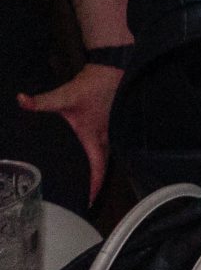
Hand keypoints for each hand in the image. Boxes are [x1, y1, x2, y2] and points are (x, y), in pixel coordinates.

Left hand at [19, 56, 122, 200]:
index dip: (94, 185)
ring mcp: (107, 132)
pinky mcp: (106, 125)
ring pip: (104, 158)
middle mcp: (104, 137)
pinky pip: (103, 148)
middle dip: (94, 184)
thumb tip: (21, 100)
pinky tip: (88, 160)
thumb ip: (41, 101)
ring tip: (85, 185)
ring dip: (97, 171)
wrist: (110, 69)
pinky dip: (97, 159)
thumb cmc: (92, 86)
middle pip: (102, 167)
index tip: (88, 201)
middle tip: (83, 199)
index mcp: (94, 136)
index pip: (97, 167)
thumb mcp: (65, 95)